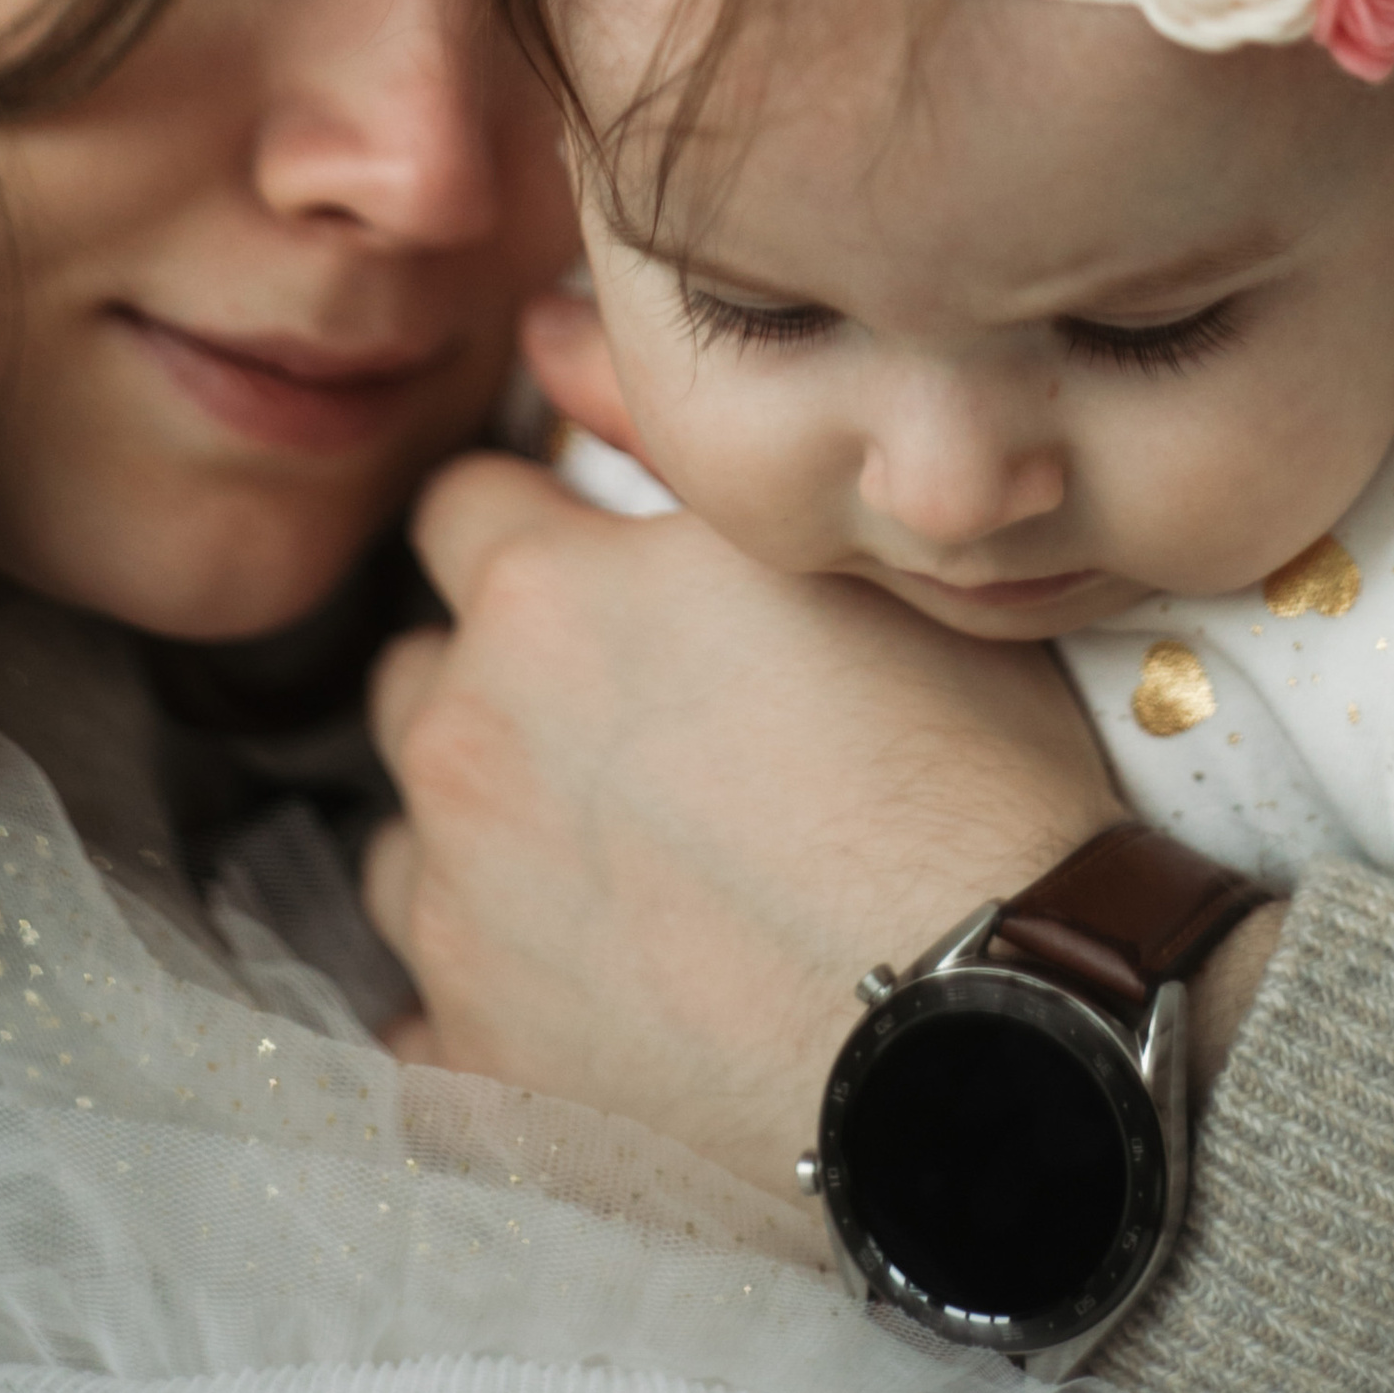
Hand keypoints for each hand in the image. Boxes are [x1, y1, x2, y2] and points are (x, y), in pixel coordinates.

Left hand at [363, 450, 1125, 1198]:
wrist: (983, 1034)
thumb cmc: (955, 774)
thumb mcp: (840, 555)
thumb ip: (664, 432)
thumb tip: (543, 330)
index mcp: (543, 597)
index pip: (458, 511)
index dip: (533, 531)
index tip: (601, 576)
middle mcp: (467, 743)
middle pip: (423, 673)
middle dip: (498, 684)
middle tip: (632, 730)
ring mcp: (455, 913)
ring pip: (410, 839)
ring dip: (482, 836)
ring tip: (619, 871)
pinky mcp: (473, 1062)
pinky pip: (426, 1008)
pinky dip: (488, 993)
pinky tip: (591, 998)